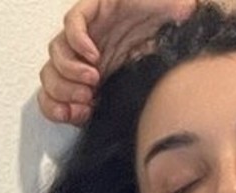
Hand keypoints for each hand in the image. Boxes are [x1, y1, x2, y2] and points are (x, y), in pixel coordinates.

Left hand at [37, 0, 197, 125]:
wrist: (184, 22)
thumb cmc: (169, 55)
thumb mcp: (144, 94)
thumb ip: (128, 113)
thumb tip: (121, 136)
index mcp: (93, 79)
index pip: (56, 97)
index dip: (59, 110)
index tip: (78, 117)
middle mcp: (86, 56)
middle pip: (51, 76)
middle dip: (64, 93)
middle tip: (86, 99)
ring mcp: (90, 31)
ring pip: (56, 51)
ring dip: (69, 71)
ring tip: (93, 79)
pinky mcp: (96, 7)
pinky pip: (73, 23)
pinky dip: (78, 42)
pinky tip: (94, 56)